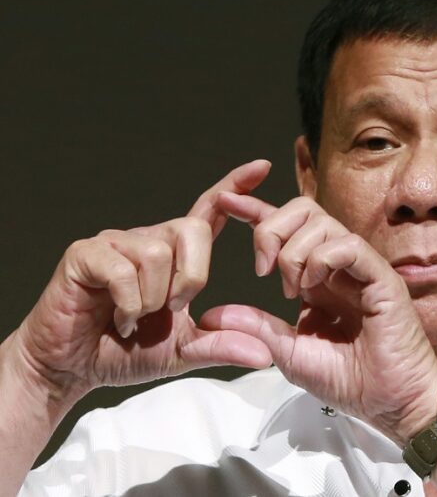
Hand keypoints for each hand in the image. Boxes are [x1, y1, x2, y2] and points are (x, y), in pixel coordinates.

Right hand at [7, 160, 272, 403]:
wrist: (74, 368)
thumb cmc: (124, 351)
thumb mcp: (183, 352)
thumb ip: (222, 346)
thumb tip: (265, 355)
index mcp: (173, 254)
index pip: (208, 211)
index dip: (234, 186)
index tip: (263, 166)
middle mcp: (146, 239)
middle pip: (191, 229)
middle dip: (191, 278)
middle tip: (171, 309)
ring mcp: (114, 243)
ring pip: (156, 253)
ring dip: (153, 298)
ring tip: (135, 316)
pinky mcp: (85, 254)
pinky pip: (122, 270)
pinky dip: (128, 304)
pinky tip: (118, 318)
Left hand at [203, 193, 436, 443]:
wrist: (389, 404)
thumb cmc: (349, 381)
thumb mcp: (288, 352)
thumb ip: (256, 327)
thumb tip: (211, 315)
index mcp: (317, 279)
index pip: (287, 230)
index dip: (256, 211)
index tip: (226, 202)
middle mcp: (338, 266)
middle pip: (304, 210)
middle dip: (271, 227)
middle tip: (263, 268)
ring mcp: (360, 268)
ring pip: (323, 222)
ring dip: (294, 252)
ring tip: (293, 289)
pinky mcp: (381, 277)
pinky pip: (348, 245)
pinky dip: (323, 258)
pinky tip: (313, 285)